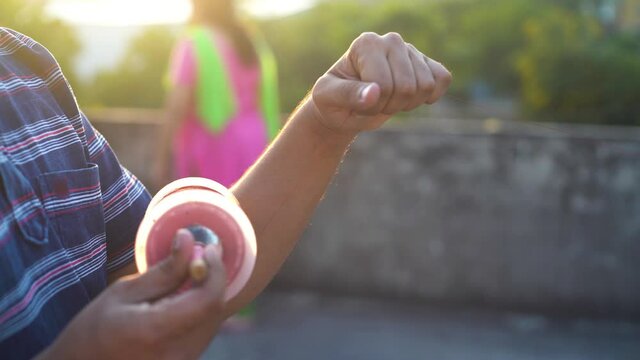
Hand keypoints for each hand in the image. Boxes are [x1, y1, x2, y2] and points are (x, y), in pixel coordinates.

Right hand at [39, 230, 226, 359]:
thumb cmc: (93, 331)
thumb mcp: (123, 292)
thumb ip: (163, 270)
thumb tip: (189, 240)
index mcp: (156, 331)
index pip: (208, 300)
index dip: (216, 271)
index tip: (210, 249)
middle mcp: (177, 354)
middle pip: (215, 310)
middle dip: (213, 279)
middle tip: (203, 256)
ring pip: (213, 322)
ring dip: (208, 294)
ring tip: (192, 275)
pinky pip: (203, 333)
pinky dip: (201, 311)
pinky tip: (186, 299)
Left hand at [310, 32, 451, 134]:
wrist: (344, 107)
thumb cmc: (333, 100)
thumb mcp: (329, 98)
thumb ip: (349, 95)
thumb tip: (375, 92)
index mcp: (366, 44)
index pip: (382, 84)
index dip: (372, 104)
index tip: (358, 103)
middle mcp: (391, 41)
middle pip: (407, 87)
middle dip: (389, 106)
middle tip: (373, 103)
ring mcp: (410, 51)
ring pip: (425, 86)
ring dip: (406, 105)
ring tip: (388, 100)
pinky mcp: (426, 64)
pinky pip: (443, 78)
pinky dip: (430, 96)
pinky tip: (411, 99)